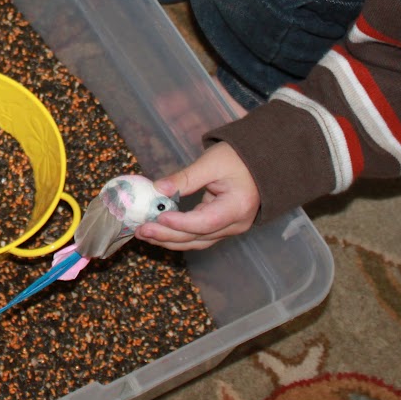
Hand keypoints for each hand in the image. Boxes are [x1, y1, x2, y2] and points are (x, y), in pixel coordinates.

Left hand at [136, 142, 260, 250]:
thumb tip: (157, 189)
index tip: (158, 216)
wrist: (259, 161)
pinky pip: (198, 237)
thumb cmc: (238, 157)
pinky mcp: (222, 227)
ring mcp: (230, 229)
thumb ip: (185, 178)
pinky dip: (178, 235)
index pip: (205, 222)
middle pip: (198, 237)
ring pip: (196, 242)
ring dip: (169, 239)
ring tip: (144, 233)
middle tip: (141, 230)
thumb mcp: (211, 162)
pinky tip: (159, 232)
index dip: (180, 223)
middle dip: (167, 235)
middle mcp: (236, 224)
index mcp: (237, 207)